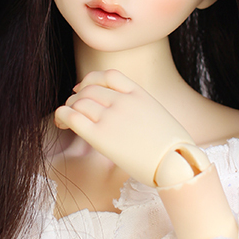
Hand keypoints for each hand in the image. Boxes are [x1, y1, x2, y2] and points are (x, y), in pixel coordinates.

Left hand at [54, 70, 197, 185]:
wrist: (176, 163)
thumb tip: (128, 119)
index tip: (83, 89)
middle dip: (77, 97)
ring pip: (78, 102)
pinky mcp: (101, 136)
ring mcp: (111, 117)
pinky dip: (62, 116)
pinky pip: (72, 117)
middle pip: (90, 89)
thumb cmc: (172, 149)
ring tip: (66, 120)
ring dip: (69, 108)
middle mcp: (123, 101)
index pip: (109, 75)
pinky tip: (61, 123)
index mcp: (139, 94)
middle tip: (73, 110)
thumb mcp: (159, 117)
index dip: (91, 80)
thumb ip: (139, 110)